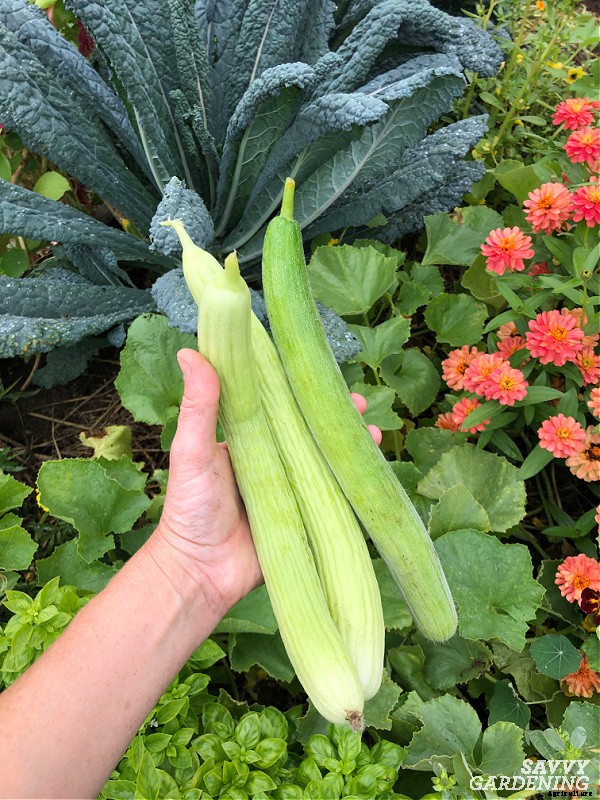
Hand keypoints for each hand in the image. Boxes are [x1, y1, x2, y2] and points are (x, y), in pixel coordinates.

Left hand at [148, 349, 380, 615]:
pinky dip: (354, 485)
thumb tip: (191, 350)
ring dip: (350, 447)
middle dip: (336, 417)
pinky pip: (335, 498)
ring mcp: (292, 491)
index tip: (322, 373)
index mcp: (249, 440)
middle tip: (359, 405)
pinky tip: (372, 474)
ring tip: (372, 433)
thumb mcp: (192, 450)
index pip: (280, 406)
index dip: (303, 389)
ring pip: (327, 462)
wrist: (200, 572)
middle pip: (311, 432)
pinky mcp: (305, 520)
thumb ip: (199, 406)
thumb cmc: (190, 507)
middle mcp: (273, 462)